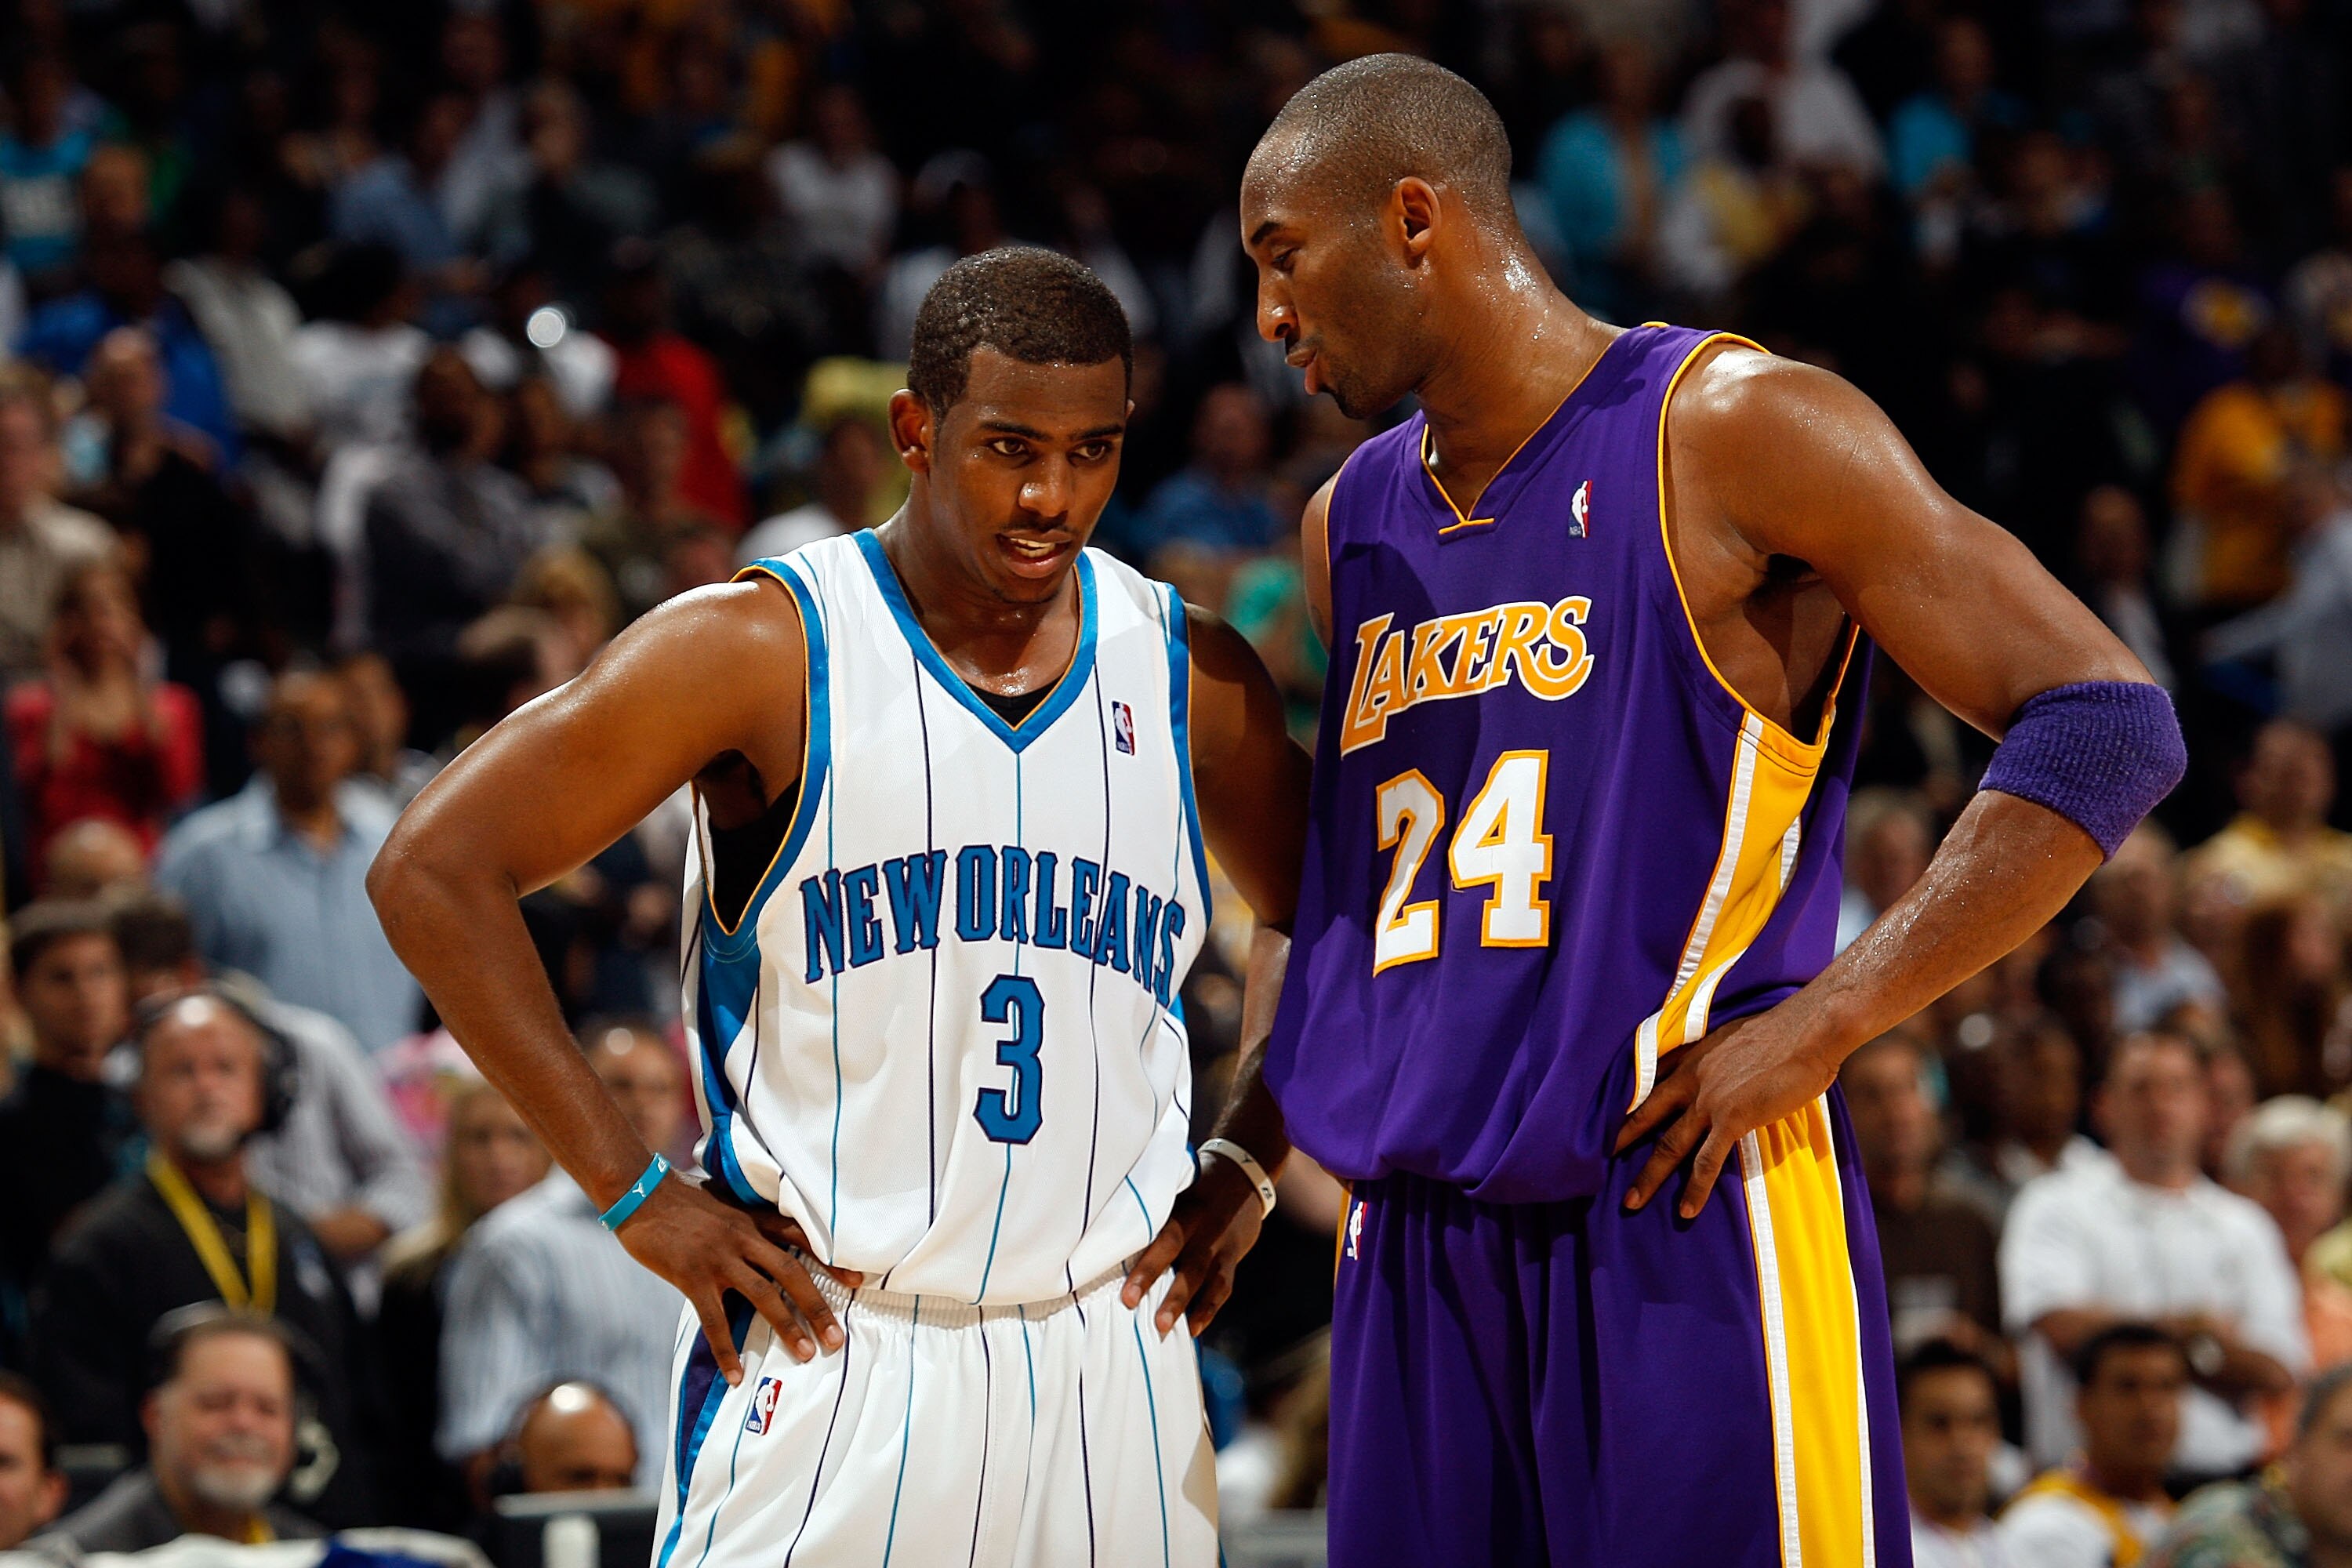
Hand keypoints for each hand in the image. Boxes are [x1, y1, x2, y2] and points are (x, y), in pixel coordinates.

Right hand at [614, 1177, 862, 1382]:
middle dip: (817, 1306)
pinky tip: (736, 1374)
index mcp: (752, 1219)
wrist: (640, 1194)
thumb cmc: (680, 1200)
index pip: (801, 1238)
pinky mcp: (692, 1277)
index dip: (830, 1260)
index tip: (857, 1281)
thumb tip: (762, 1245)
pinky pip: (715, 1320)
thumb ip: (745, 1223)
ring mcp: (719, 1257)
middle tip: (837, 1337)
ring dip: (787, 1326)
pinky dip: (726, 1350)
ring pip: (763, 1295)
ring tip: (806, 1354)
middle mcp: (743, 1237)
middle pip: (791, 1272)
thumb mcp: (722, 1204)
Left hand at [1121, 1155, 1264, 1338]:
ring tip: (1162, 1327)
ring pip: (1201, 1275)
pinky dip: (1207, 1309)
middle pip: (1176, 1249)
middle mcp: (1202, 1223)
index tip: (1122, 1266)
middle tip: (1129, 1303)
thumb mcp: (1179, 1183)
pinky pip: (1222, 1286)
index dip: (1142, 1248)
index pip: (1160, 1226)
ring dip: (1181, 1301)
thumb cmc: (1198, 1182)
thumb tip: (1111, 1223)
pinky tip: (1192, 1329)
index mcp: (1184, 1203)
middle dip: (1152, 1276)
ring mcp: (1219, 1242)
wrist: (1247, 1173)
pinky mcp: (1232, 1256)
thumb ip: (1155, 1203)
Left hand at [1615, 1008, 1840, 1219]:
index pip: (1650, 1081)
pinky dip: (1696, 1188)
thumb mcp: (1737, 1035)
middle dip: (1622, 1141)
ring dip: (1649, 1176)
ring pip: (1669, 1144)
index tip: (1612, 1119)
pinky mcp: (1732, 1118)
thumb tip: (1728, 1067)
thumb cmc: (1785, 1030)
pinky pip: (1707, 1161)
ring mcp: (1709, 1100)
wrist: (1809, 1030)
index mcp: (1693, 1056)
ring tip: (1631, 1201)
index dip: (1630, 1102)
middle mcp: (1692, 1079)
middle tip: (1598, 1162)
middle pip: (1647, 1115)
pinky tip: (1686, 1210)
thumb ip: (1722, 1056)